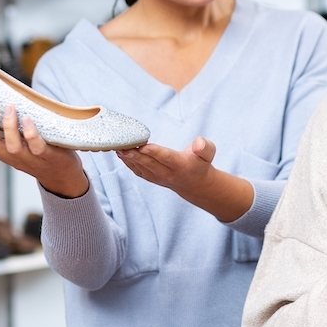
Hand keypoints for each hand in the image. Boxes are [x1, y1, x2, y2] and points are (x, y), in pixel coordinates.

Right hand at [0, 101, 87, 197]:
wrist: (62, 175)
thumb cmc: (37, 151)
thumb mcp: (18, 141)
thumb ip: (8, 126)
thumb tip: (2, 95)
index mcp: (2, 151)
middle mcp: (11, 157)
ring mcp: (29, 159)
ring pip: (13, 145)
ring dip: (9, 126)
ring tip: (10, 106)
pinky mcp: (47, 157)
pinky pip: (36, 146)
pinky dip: (31, 133)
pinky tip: (28, 119)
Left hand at [117, 137, 253, 222]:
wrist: (195, 184)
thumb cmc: (200, 163)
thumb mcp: (208, 153)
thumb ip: (205, 147)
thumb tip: (198, 142)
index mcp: (181, 165)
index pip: (166, 158)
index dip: (155, 152)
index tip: (143, 146)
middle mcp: (168, 173)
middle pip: (149, 163)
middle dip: (135, 155)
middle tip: (122, 145)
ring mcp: (157, 178)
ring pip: (140, 167)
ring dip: (128, 158)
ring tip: (117, 146)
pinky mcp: (150, 177)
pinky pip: (137, 170)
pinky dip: (127, 162)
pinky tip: (120, 152)